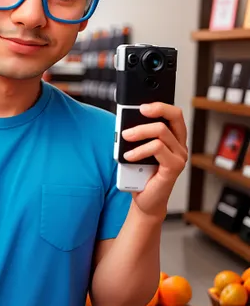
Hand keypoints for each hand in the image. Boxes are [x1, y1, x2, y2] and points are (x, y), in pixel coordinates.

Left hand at [121, 103, 187, 218]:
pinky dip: (140, 150)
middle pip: (174, 116)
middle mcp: (180, 146)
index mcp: (174, 139)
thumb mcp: (138, 150)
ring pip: (161, 131)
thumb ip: (139, 136)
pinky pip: (157, 148)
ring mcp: (179, 156)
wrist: (145, 201)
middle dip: (156, 109)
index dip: (160, 105)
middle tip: (137, 111)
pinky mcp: (174, 167)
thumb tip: (127, 122)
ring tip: (125, 137)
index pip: (174, 114)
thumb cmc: (142, 175)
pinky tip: (128, 156)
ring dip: (140, 132)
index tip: (142, 105)